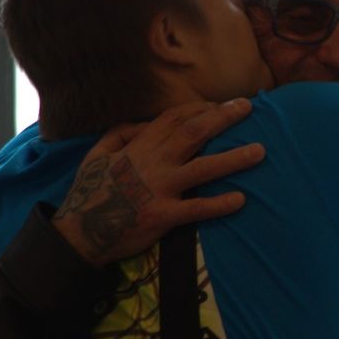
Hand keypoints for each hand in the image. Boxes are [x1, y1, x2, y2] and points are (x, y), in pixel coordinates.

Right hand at [52, 99, 263, 266]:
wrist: (78, 234)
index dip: (200, 108)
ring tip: (260, 152)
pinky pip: (196, 209)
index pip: (174, 119)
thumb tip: (147, 122)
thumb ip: (122, 133)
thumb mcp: (97, 154)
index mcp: (138, 148)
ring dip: (233, 159)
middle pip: (194, 133)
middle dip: (223, 118)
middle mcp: (153, 163)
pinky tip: (241, 200)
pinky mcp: (163, 216)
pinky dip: (219, 204)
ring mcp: (159, 189)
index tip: (221, 104)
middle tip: (248, 108)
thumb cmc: (90, 193)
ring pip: (203, 168)